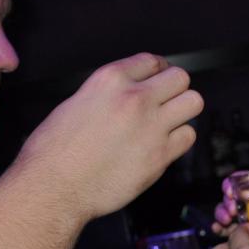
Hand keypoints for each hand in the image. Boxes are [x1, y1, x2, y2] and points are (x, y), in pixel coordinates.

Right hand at [18, 53, 202, 224]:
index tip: (157, 81)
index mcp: (110, 80)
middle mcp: (135, 98)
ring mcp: (151, 126)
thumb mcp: (75, 103)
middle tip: (166, 102)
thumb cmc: (54, 151)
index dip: (157, 72)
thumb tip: (125, 94)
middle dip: (174, 88)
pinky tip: (162, 145)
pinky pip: (188, 136)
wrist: (54, 188)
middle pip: (180, 77)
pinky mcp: (160, 156)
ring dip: (182, 111)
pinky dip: (179, 140)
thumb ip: (107, 94)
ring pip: (193, 102)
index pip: (152, 61)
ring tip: (168, 122)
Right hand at [213, 173, 248, 248]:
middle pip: (230, 197)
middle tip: (230, 211)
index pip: (240, 179)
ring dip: (222, 216)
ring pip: (228, 214)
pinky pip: (235, 231)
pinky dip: (224, 231)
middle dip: (225, 203)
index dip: (231, 184)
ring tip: (225, 221)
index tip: (230, 192)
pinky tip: (220, 232)